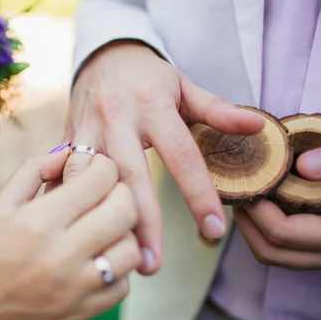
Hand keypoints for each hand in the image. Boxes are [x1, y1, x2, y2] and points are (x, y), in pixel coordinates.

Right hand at [0, 147, 140, 319]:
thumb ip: (34, 170)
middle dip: (120, 192)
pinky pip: (123, 285)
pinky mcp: (81, 313)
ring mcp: (74, 289)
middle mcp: (61, 255)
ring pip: (131, 250)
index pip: (99, 179)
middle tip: (105, 193)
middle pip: (124, 210)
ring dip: (123, 232)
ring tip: (102, 228)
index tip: (95, 167)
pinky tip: (95, 259)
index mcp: (37, 222)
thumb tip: (69, 152)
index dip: (103, 165)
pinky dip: (117, 268)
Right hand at [65, 40, 264, 273]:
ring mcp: (86, 128)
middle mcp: (116, 117)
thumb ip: (217, 109)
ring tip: (110, 255)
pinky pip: (63, 172)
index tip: (213, 230)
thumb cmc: (148, 76)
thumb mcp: (183, 85)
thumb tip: (257, 126)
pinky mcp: (67, 136)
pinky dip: (66, 200)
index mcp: (152, 105)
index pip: (181, 155)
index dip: (198, 194)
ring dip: (97, 217)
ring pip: (87, 177)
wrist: (103, 55)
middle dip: (140, 221)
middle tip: (151, 264)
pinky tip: (73, 230)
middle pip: (130, 175)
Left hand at [235, 146, 320, 269]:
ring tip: (247, 195)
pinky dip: (271, 231)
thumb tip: (304, 166)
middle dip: (246, 222)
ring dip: (255, 229)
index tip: (243, 181)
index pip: (282, 232)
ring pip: (277, 256)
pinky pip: (290, 251)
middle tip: (235, 191)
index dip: (255, 208)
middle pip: (271, 251)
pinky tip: (268, 202)